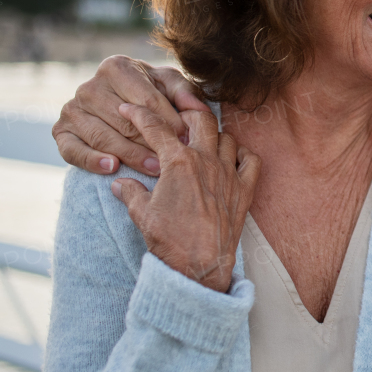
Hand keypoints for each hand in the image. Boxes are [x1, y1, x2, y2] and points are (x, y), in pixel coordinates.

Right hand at [54, 55, 208, 175]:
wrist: (119, 105)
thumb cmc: (152, 92)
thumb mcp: (170, 86)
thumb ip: (185, 93)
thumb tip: (197, 108)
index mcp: (116, 67)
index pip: (146, 99)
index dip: (169, 121)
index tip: (187, 139)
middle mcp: (89, 86)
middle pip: (125, 121)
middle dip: (151, 142)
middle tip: (174, 160)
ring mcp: (71, 108)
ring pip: (103, 137)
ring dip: (130, 155)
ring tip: (155, 168)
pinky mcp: (60, 131)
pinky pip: (73, 150)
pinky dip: (92, 160)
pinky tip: (113, 167)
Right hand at [110, 104, 259, 292]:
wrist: (199, 264)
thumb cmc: (169, 240)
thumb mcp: (141, 213)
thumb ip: (130, 192)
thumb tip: (119, 183)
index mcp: (178, 162)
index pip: (156, 127)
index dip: (140, 113)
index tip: (131, 107)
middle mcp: (206, 161)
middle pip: (200, 119)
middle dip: (186, 113)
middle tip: (177, 117)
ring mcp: (229, 173)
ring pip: (227, 137)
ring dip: (214, 135)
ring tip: (202, 140)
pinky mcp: (245, 189)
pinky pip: (252, 160)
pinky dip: (244, 154)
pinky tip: (233, 158)